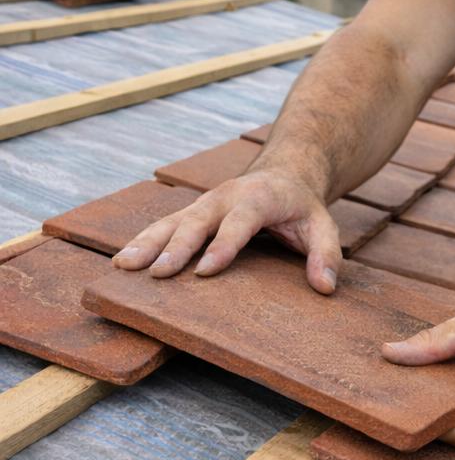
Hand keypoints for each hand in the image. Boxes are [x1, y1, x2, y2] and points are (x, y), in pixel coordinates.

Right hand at [111, 169, 340, 293]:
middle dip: (178, 246)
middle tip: (158, 272)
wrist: (284, 172)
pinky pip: (165, 225)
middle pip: (199, 220)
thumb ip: (327, 254)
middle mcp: (227, 197)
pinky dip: (144, 241)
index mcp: (260, 198)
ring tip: (125, 266)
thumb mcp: (324, 225)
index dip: (224, 245)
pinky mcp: (193, 212)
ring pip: (173, 221)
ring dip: (148, 242)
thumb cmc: (302, 206)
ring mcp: (206, 203)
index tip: (205, 270)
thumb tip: (326, 287)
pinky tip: (122, 261)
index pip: (241, 221)